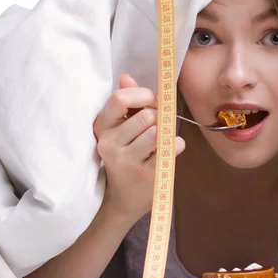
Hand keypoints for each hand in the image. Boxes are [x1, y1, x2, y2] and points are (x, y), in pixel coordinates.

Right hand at [93, 73, 185, 224]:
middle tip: (160, 126)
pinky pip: (172, 147)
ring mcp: (127, 162)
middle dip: (160, 117)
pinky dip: (176, 146)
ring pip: (159, 132)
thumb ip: (125, 104)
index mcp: (101, 128)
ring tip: (162, 141)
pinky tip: (167, 154)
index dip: (144, 96)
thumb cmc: (125, 158)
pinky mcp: (146, 175)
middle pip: (147, 116)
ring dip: (167, 133)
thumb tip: (126, 77)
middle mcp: (109, 144)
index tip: (153, 103)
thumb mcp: (119, 130)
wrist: (123, 200)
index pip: (120, 99)